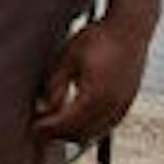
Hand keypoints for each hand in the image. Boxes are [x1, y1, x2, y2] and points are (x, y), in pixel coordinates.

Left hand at [32, 18, 150, 144]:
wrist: (130, 29)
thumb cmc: (96, 39)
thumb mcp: (68, 58)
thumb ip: (55, 85)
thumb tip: (43, 109)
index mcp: (95, 95)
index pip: (67, 123)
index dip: (48, 128)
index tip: (33, 127)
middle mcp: (112, 106)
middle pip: (80, 134)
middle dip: (59, 134)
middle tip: (40, 127)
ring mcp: (123, 107)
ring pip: (94, 134)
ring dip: (74, 133)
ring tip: (55, 123)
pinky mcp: (128, 104)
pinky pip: (106, 126)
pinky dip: (90, 129)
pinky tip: (76, 119)